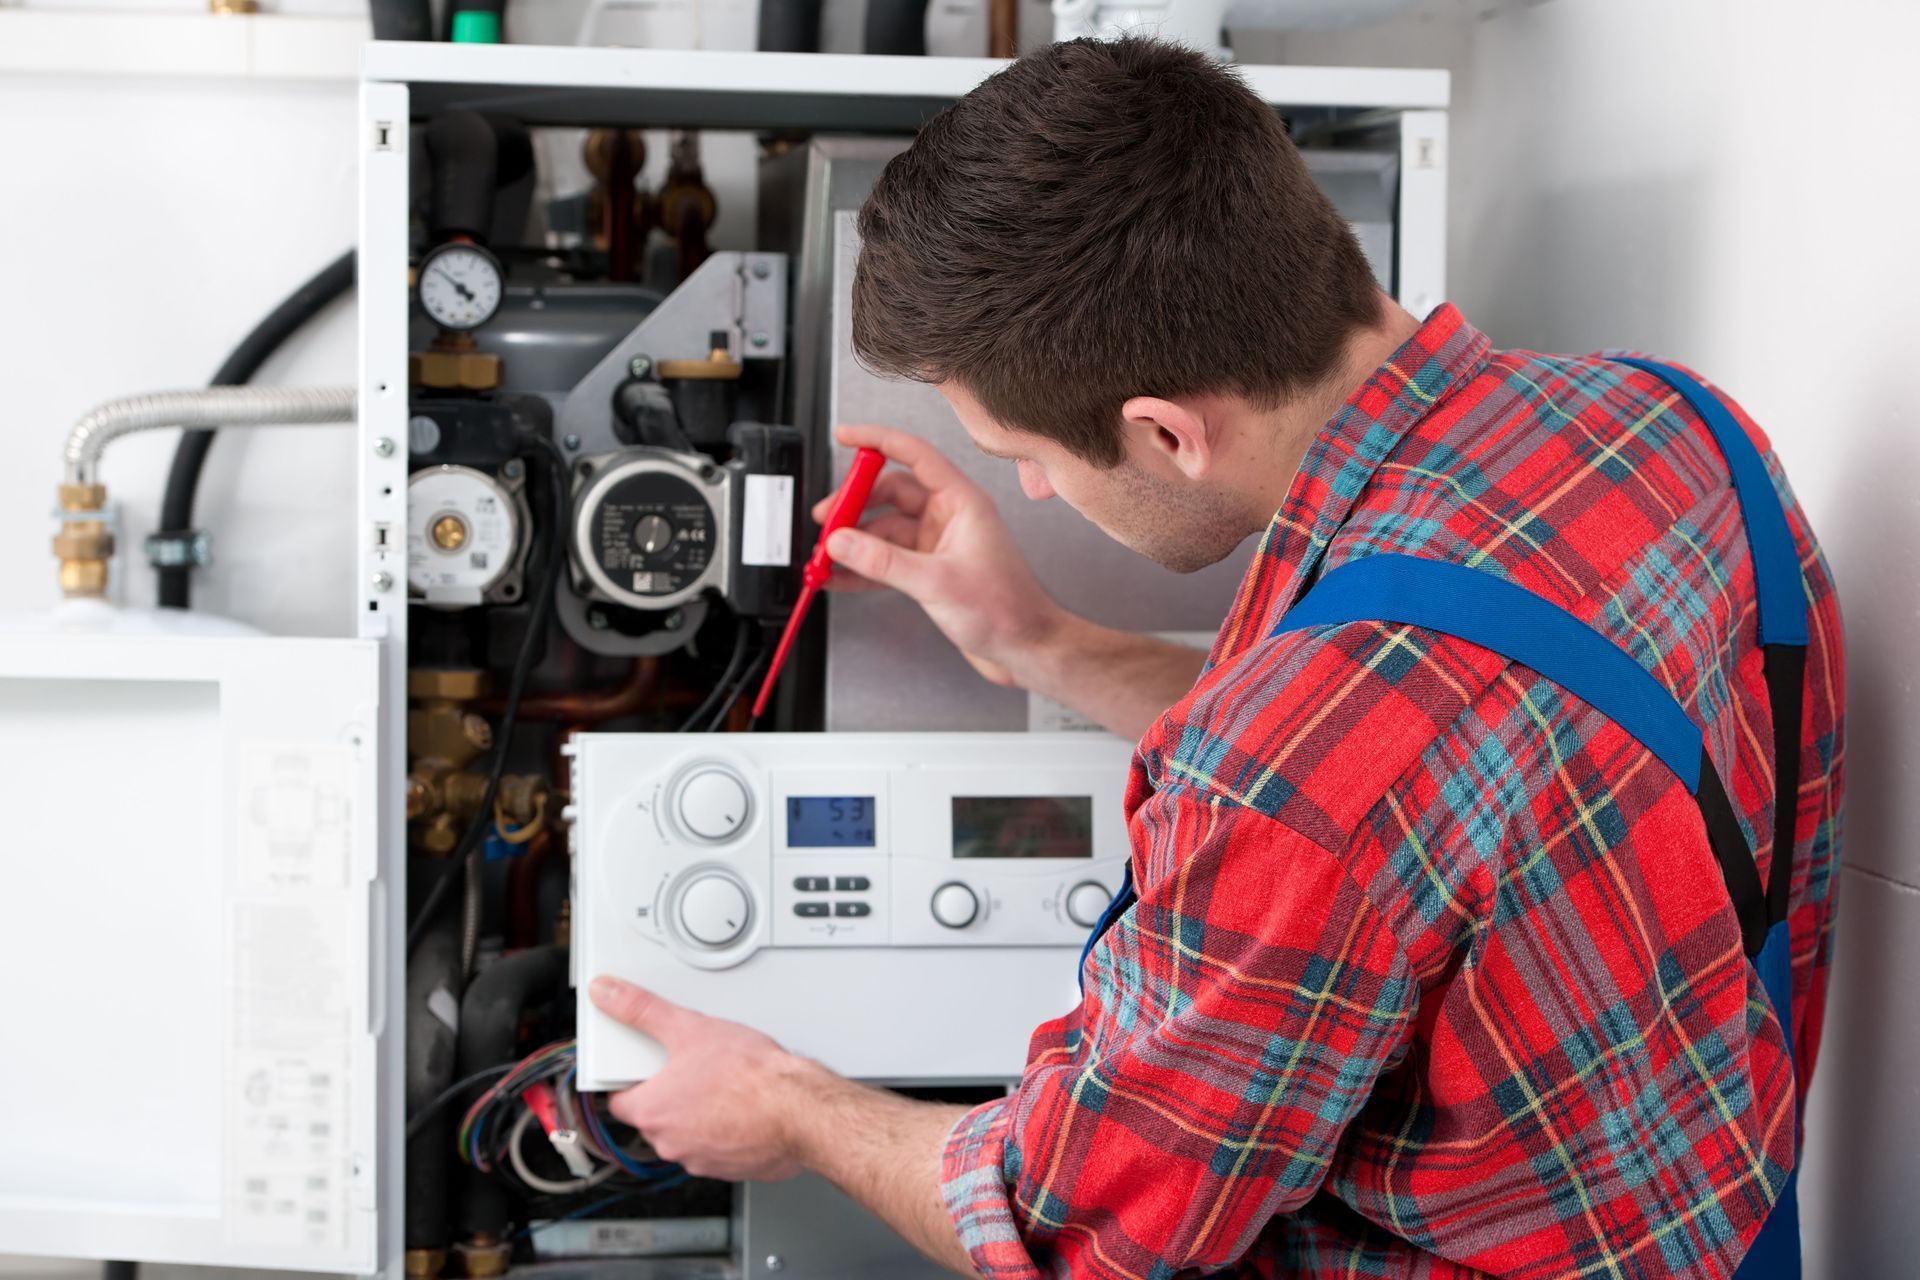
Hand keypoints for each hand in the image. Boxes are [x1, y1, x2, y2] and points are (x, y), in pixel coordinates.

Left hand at [589, 975, 816, 1181]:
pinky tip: (741, 1108)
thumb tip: (609, 993)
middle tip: (692, 1069)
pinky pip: (716, 1150)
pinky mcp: (729, 1169)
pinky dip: (724, 1132)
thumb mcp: (689, 1027)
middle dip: (669, 1095)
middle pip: (653, 1117)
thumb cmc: (751, 1077)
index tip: (643, 1069)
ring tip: (721, 1086)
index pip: (617, 1100)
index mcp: (652, 1112)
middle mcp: (670, 1144)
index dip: (629, 1080)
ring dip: (696, 1115)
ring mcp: (699, 1160)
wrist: (798, 1110)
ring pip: (685, 1135)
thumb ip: (642, 1010)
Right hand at [818, 423, 1063, 686]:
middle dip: (855, 504)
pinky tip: (840, 577)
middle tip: (827, 519)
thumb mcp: (937, 582)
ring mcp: (939, 544)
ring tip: (826, 555)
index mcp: (962, 502)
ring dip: (855, 542)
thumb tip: (843, 542)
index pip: (914, 455)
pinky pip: (887, 560)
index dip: (876, 441)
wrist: (1024, 648)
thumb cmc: (1006, 611)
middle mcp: (950, 517)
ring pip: (885, 529)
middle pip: (891, 493)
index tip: (844, 436)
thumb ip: (884, 561)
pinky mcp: (930, 570)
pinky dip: (862, 567)